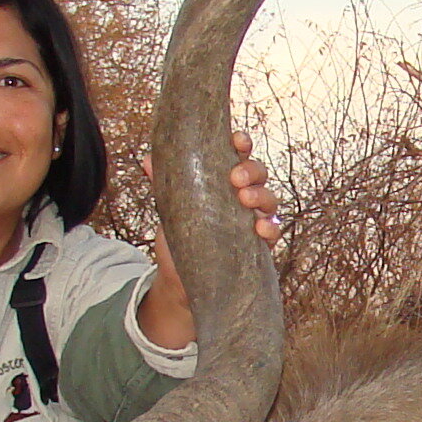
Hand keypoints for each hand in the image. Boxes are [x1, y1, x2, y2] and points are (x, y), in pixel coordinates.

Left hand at [137, 132, 281, 348]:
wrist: (179, 280)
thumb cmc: (180, 236)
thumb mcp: (170, 208)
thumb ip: (163, 183)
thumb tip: (148, 160)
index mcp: (224, 180)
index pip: (239, 155)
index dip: (242, 144)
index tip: (238, 141)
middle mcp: (242, 197)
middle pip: (259, 174)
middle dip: (251, 171)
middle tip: (235, 179)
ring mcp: (252, 220)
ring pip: (269, 200)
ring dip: (261, 195)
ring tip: (246, 200)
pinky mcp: (257, 246)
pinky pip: (273, 232)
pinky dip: (270, 227)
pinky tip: (259, 228)